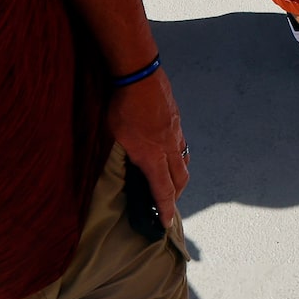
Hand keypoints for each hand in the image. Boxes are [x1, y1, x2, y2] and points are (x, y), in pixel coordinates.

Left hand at [108, 70, 189, 226]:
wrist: (140, 75)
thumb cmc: (122, 106)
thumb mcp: (115, 137)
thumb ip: (124, 155)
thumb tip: (125, 167)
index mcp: (153, 156)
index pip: (163, 190)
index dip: (166, 209)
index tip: (167, 223)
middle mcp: (169, 147)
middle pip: (180, 179)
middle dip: (176, 195)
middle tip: (167, 204)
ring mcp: (175, 132)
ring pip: (183, 161)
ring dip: (179, 176)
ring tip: (170, 180)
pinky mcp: (176, 120)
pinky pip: (181, 144)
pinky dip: (177, 155)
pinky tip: (167, 150)